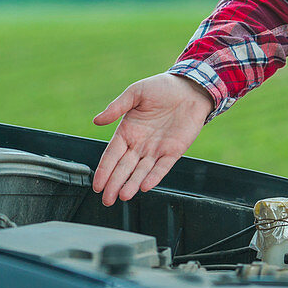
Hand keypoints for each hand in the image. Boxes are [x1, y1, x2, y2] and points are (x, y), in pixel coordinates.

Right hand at [92, 72, 213, 204]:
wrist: (190, 87)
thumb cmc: (162, 88)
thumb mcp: (136, 93)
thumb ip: (117, 107)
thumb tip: (96, 121)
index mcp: (127, 131)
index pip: (112, 155)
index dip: (104, 170)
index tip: (97, 185)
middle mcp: (140, 144)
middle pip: (124, 168)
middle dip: (114, 184)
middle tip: (106, 199)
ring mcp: (156, 149)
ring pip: (141, 171)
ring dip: (132, 184)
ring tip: (123, 196)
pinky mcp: (174, 151)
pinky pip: (162, 167)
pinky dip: (154, 177)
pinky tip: (146, 187)